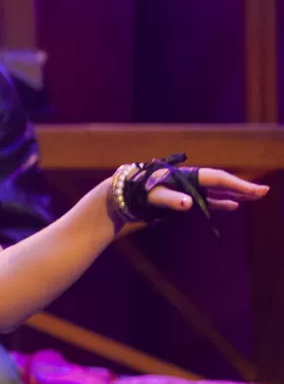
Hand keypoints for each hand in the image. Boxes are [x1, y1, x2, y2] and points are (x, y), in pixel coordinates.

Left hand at [117, 167, 268, 236]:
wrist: (119, 198)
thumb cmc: (134, 195)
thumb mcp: (151, 197)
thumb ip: (170, 200)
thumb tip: (189, 204)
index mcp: (186, 177)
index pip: (218, 179)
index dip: (239, 185)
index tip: (258, 191)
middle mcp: (189, 181)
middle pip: (221, 183)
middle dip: (243, 188)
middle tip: (264, 193)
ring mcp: (187, 190)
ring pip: (216, 192)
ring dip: (235, 195)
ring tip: (254, 197)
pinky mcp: (181, 200)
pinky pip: (206, 200)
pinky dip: (220, 202)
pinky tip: (232, 205)